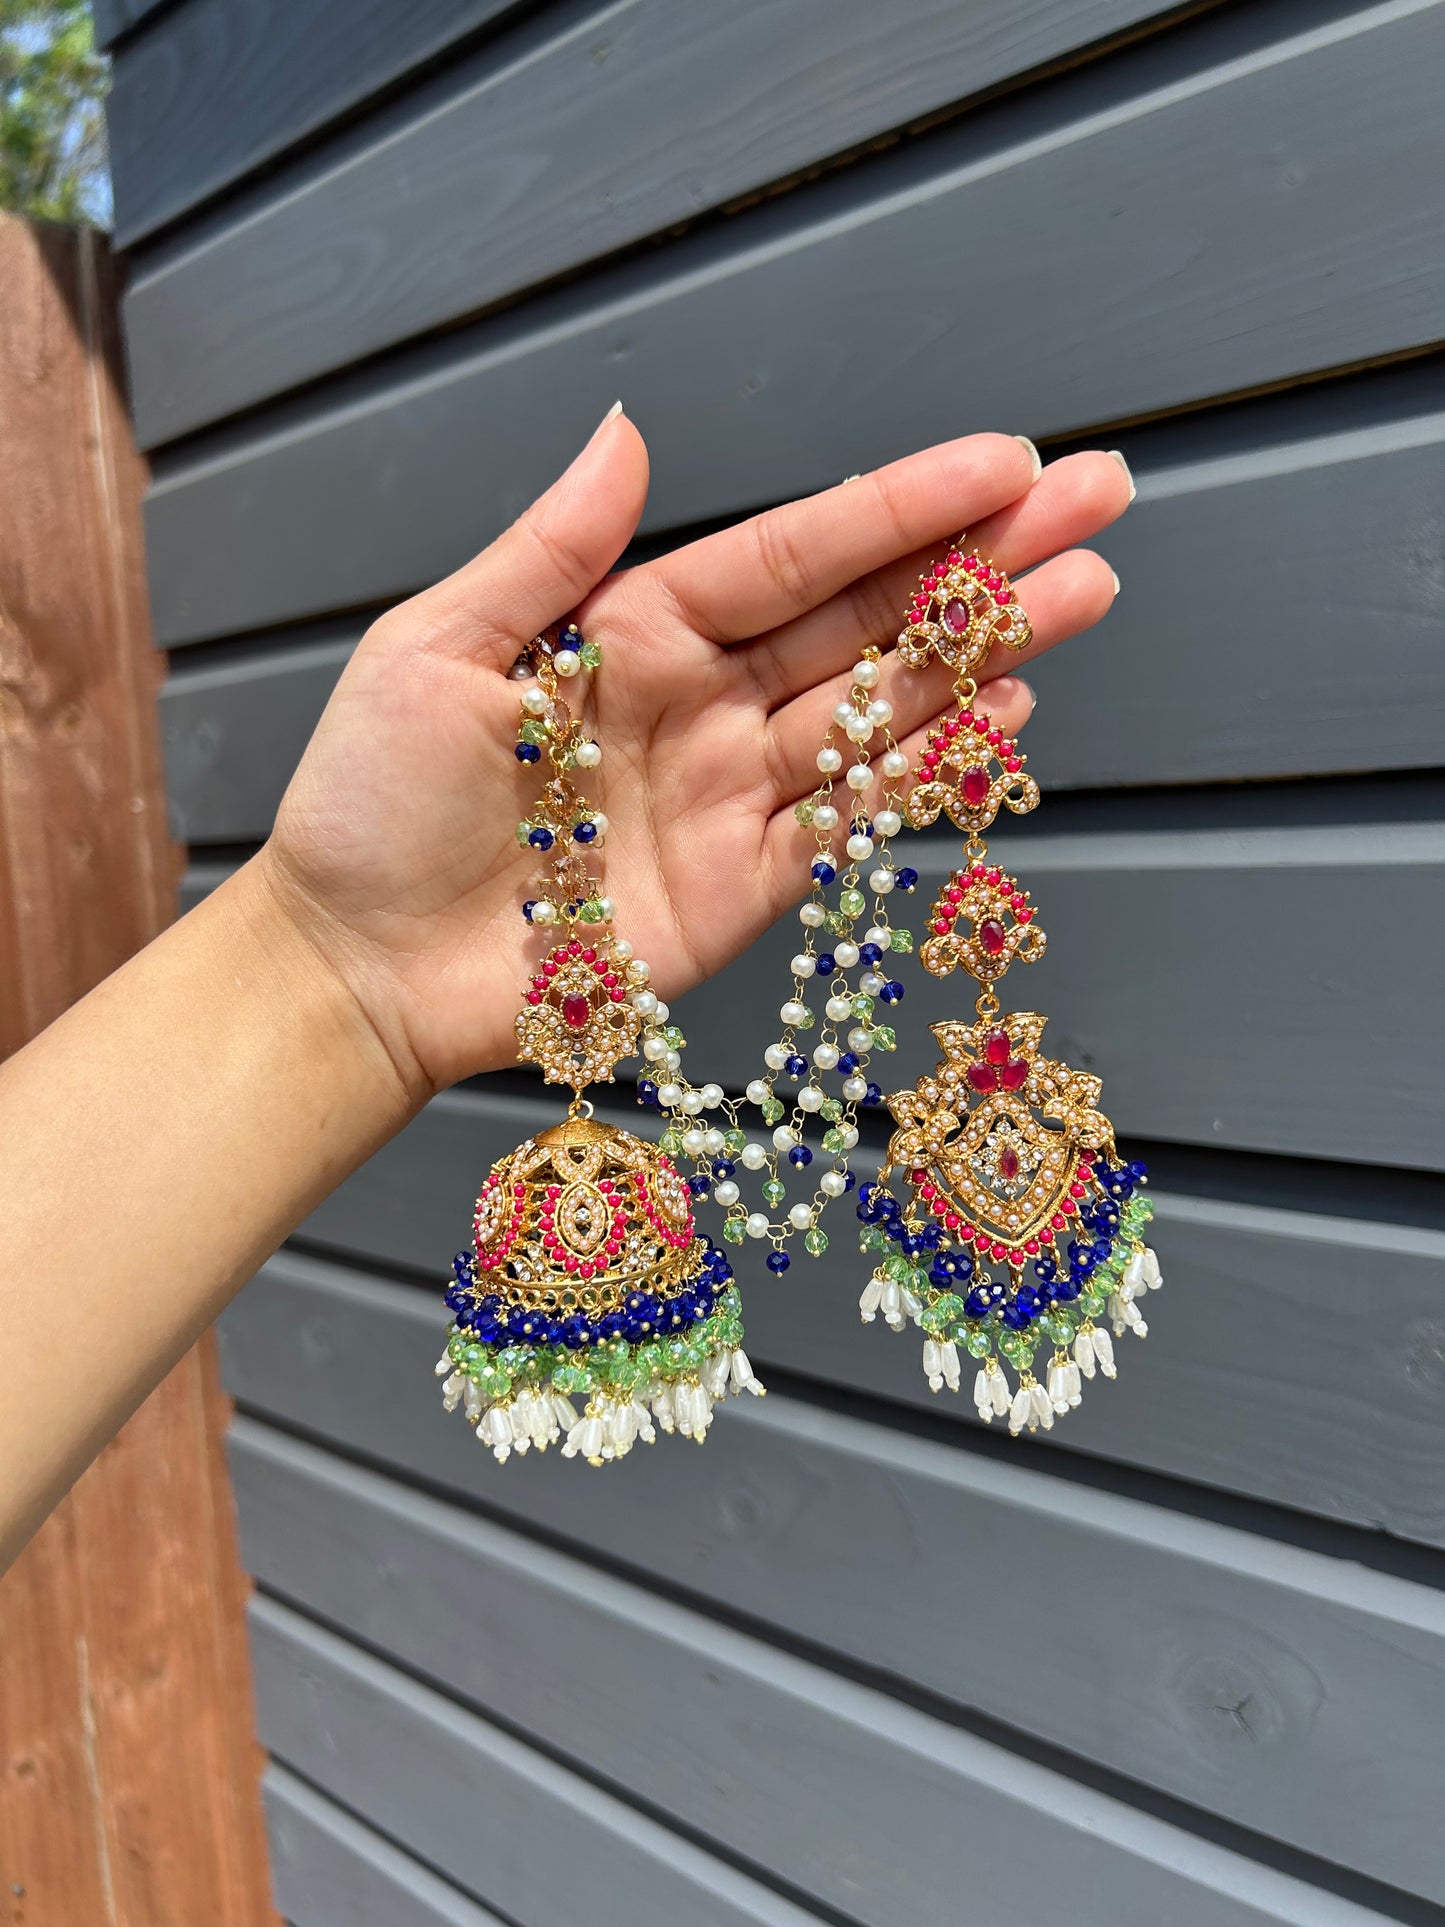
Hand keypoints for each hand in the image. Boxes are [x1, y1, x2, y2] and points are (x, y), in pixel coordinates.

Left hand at [256, 412, 1129, 1102]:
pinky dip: (927, 772)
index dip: (897, 509)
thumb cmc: (372, 803)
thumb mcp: (436, 651)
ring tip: (1086, 594)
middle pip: (864, 622)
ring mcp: (730, 799)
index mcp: (630, 632)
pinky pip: (852, 822)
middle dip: (981, 565)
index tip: (1003, 464)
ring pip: (880, 714)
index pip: (790, 555)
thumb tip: (628, 430)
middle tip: (1099, 503)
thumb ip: (548, 552)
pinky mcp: (742, 892)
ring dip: (984, 656)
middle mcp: (700, 706)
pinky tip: (1004, 715)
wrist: (357, 970)